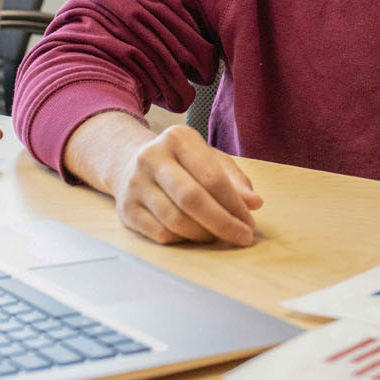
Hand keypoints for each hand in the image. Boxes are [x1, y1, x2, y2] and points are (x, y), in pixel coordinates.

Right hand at [65, 114, 262, 247]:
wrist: (128, 161)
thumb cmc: (180, 162)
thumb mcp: (208, 158)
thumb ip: (234, 179)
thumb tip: (254, 204)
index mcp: (178, 139)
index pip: (212, 177)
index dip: (234, 205)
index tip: (250, 224)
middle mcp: (152, 158)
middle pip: (192, 199)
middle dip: (222, 223)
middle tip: (242, 237)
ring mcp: (135, 184)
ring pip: (175, 220)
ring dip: (203, 235)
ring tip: (218, 236)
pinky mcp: (126, 209)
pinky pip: (160, 234)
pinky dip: (183, 240)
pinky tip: (194, 236)